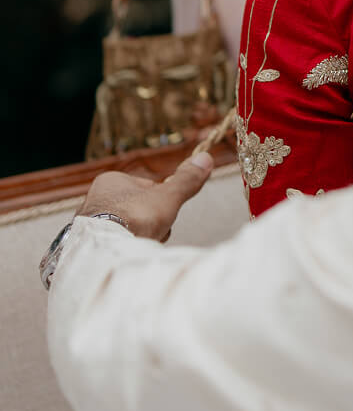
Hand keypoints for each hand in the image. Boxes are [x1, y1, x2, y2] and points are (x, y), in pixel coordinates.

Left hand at [75, 153, 213, 241]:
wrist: (106, 250)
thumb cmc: (135, 217)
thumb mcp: (168, 195)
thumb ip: (186, 180)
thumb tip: (204, 157)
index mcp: (111, 180)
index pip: (147, 188)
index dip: (162, 201)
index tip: (165, 212)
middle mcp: (95, 199)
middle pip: (138, 210)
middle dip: (151, 222)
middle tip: (153, 230)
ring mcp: (90, 224)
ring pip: (128, 228)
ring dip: (140, 236)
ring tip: (140, 243)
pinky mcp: (88, 245)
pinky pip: (116, 244)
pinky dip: (126, 248)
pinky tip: (129, 253)